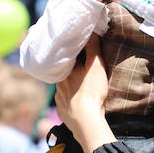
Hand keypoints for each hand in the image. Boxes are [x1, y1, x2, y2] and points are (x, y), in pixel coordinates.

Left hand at [55, 35, 110, 152]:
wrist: (86, 121)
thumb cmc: (91, 91)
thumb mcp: (95, 65)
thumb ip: (93, 48)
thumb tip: (90, 31)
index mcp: (64, 72)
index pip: (65, 60)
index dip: (71, 56)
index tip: (75, 53)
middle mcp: (58, 85)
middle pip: (64, 75)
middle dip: (71, 73)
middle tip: (80, 72)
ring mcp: (59, 100)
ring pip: (63, 90)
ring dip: (70, 88)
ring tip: (80, 88)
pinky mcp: (63, 113)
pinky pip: (65, 104)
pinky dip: (71, 102)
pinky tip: (77, 103)